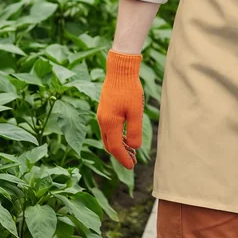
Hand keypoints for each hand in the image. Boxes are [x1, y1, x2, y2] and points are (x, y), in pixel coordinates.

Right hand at [96, 50, 144, 169]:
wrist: (119, 70)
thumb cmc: (129, 90)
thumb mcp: (136, 112)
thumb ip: (135, 131)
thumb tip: (135, 147)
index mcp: (110, 123)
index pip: (116, 148)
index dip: (124, 159)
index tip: (132, 167)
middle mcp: (102, 121)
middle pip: (110, 145)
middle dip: (120, 154)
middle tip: (132, 161)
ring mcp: (102, 115)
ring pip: (108, 137)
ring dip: (119, 145)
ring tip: (132, 150)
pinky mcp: (104, 109)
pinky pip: (108, 129)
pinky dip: (116, 136)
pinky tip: (126, 135)